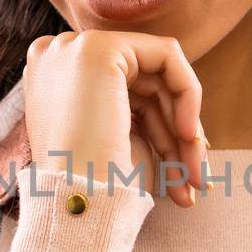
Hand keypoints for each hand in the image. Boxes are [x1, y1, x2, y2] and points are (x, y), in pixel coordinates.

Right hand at [23, 29, 209, 207]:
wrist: (77, 204)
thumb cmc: (97, 188)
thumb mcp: (119, 142)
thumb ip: (140, 116)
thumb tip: (190, 126)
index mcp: (55, 81)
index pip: (124, 93)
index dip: (158, 125)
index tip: (182, 169)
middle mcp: (58, 56)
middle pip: (144, 84)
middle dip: (176, 131)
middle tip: (196, 179)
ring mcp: (74, 47)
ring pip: (159, 74)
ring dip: (186, 126)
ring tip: (196, 176)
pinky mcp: (100, 48)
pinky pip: (167, 56)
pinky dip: (188, 94)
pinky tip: (188, 135)